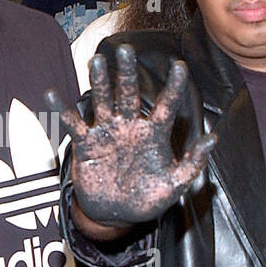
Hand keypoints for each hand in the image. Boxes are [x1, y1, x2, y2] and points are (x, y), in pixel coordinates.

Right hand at [45, 44, 215, 225]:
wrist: (116, 216)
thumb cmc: (147, 199)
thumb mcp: (174, 184)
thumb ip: (193, 162)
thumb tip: (213, 137)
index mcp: (153, 133)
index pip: (166, 105)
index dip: (174, 86)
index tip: (180, 66)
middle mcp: (130, 127)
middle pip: (128, 94)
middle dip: (127, 72)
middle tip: (126, 50)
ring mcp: (107, 133)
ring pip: (103, 101)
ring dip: (99, 82)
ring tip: (96, 61)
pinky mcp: (86, 144)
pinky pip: (73, 124)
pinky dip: (62, 110)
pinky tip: (52, 95)